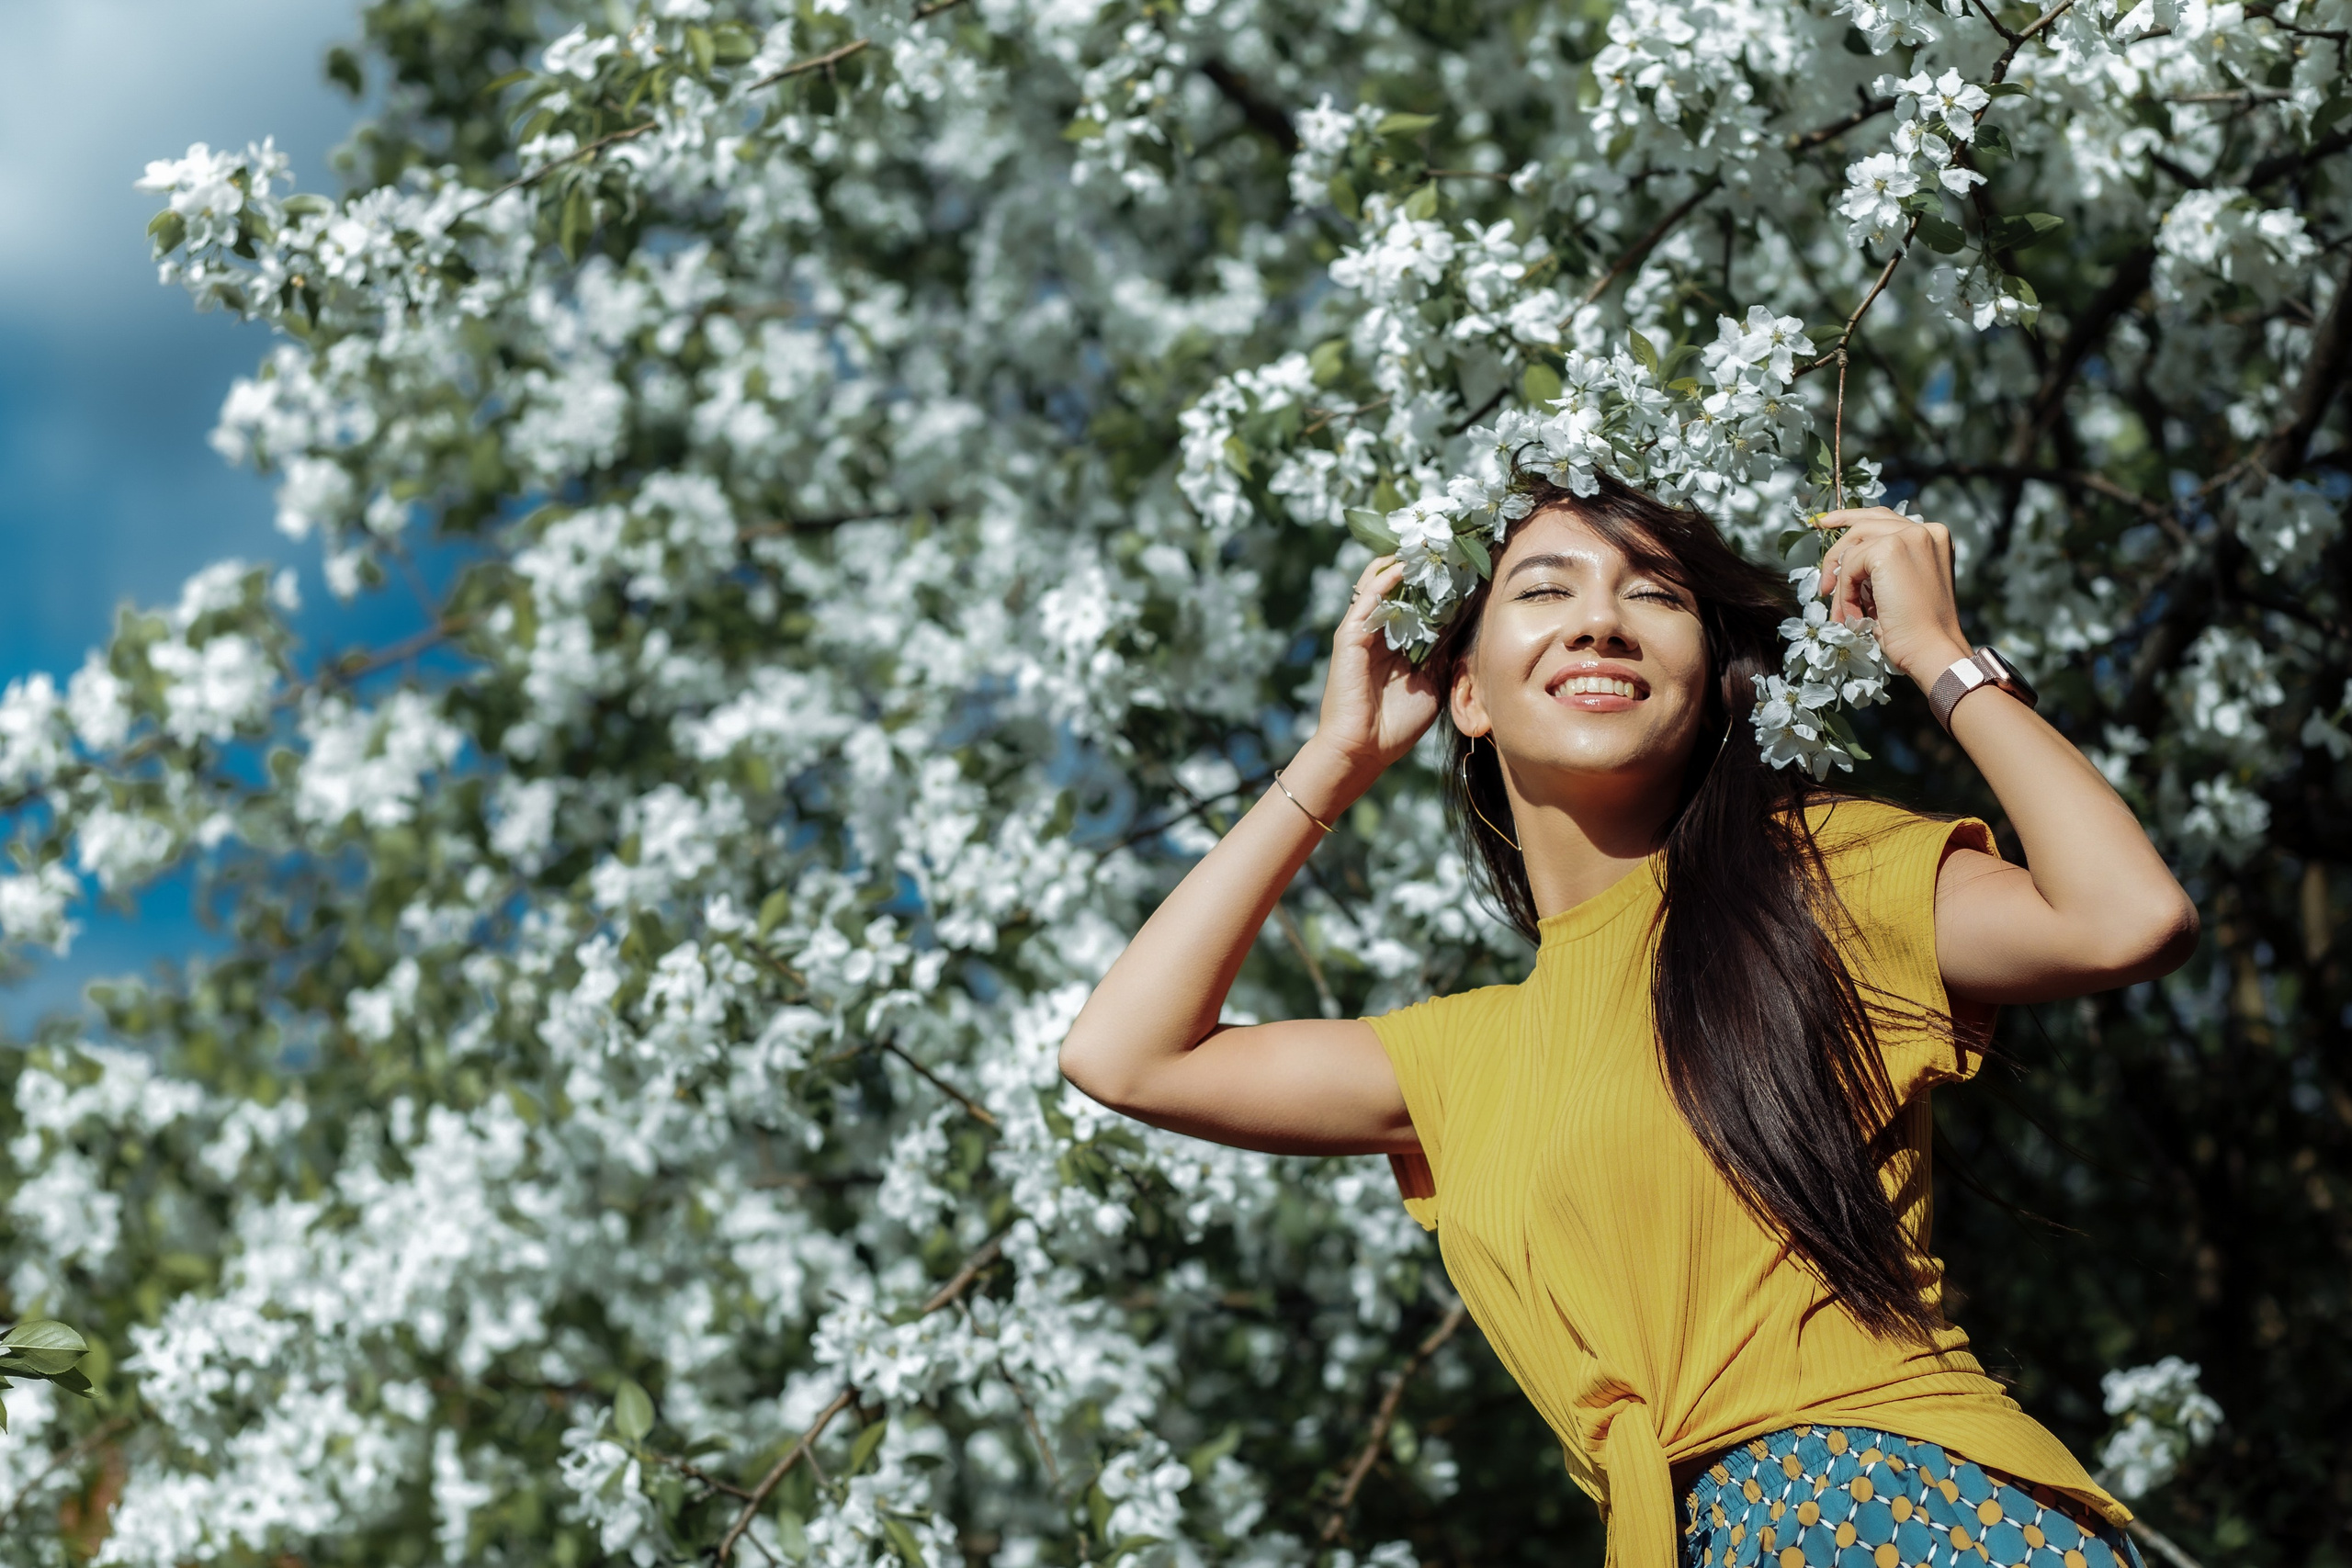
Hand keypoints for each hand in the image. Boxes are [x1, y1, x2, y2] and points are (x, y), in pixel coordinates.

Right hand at [1299, 556, 1443, 791]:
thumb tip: (1466, 626)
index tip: (1462, 562)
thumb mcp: (1432, 684)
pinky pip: (1365, 601)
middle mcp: (1381, 633)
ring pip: (1380, 585)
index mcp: (1399, 644)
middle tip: (1444, 541)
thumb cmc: (1397, 724)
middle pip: (1400, 587)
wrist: (1363, 750)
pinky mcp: (1349, 637)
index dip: (1438, 583)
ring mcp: (1363, 632)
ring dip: (1401, 564)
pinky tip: (1401, 567)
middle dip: (1420, 564)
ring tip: (1424, 543)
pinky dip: (1382, 582)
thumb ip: (1443, 655)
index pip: (1419, 602)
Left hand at [1815, 508, 1973, 688]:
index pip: (1885, 519)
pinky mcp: (1890, 550)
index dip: (1853, 519)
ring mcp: (1909, 536)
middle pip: (1867, 522)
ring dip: (1841, 580)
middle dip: (1838, 537)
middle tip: (1818, 546)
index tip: (1827, 523)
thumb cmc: (1915, 628)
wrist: (1931, 649)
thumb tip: (1843, 562)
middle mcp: (1926, 530)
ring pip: (1854, 545)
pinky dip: (1844, 591)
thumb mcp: (1900, 586)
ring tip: (1842, 610)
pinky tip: (1852, 613)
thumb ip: (1882, 566)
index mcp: (1933, 537)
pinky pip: (1850, 564)